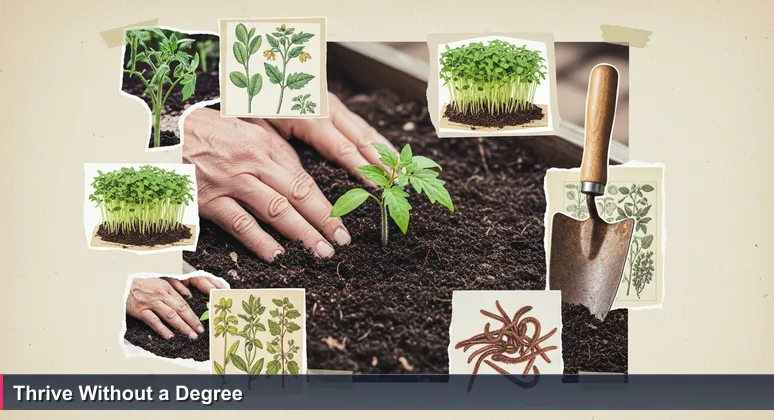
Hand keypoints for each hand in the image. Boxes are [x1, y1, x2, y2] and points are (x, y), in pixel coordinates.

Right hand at [126, 276, 223, 339]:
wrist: (122, 284)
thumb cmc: (143, 284)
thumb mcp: (161, 280)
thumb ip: (177, 286)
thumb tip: (189, 295)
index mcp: (167, 288)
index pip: (184, 303)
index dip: (193, 314)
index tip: (201, 324)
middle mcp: (161, 295)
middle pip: (180, 310)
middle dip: (191, 322)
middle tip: (199, 332)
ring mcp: (151, 303)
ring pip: (170, 316)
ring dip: (181, 326)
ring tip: (190, 335)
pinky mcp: (141, 310)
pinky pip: (153, 321)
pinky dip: (162, 329)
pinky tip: (170, 336)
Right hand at [183, 107, 349, 261]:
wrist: (164, 130)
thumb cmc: (209, 132)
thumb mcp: (248, 130)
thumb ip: (275, 154)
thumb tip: (302, 180)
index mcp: (265, 144)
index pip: (303, 179)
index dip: (325, 204)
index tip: (341, 223)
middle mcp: (252, 161)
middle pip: (296, 195)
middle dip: (322, 221)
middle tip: (340, 242)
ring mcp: (230, 181)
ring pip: (274, 210)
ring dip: (301, 234)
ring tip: (320, 251)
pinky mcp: (208, 198)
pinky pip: (239, 223)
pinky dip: (260, 241)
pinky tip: (277, 255)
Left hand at [261, 93, 397, 184]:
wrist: (258, 68)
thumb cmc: (255, 100)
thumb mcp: (260, 123)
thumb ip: (279, 145)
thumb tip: (295, 173)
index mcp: (311, 117)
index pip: (342, 148)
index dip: (362, 168)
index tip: (378, 185)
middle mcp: (328, 110)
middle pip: (362, 139)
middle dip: (383, 162)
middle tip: (400, 181)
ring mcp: (333, 106)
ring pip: (365, 130)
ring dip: (385, 151)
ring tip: (403, 168)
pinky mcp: (334, 105)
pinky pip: (360, 124)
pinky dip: (377, 140)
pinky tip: (387, 151)